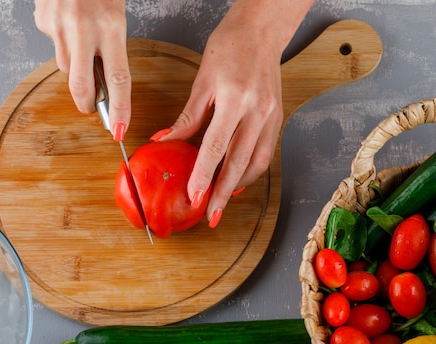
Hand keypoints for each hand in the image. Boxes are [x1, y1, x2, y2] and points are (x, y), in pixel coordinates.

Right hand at [34, 0, 131, 139]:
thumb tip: (105, 81)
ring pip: (64, 66)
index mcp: (111, 25)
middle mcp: (83, 27)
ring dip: (74, 63)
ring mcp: (58, 24)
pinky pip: (53, 43)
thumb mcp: (116, 12)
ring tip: (82, 37)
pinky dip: (61, 39)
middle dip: (87, 103)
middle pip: (81, 85)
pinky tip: (67, 19)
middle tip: (92, 106)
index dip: (120, 109)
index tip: (120, 130)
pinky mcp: (42, 20)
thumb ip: (111, 45)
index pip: (118, 78)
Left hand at [151, 0, 312, 226]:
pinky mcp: (277, 117)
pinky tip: (238, 180)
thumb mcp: (202, 81)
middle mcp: (256, 111)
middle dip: (223, 193)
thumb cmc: (229, 47)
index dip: (203, 176)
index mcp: (234, 99)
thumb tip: (166, 141)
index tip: (194, 196)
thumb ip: (187, 118)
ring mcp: (271, 115)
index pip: (215, 148)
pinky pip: (265, 151)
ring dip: (239, 187)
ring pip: (256, 162)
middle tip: (212, 215)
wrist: (262, 29)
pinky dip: (251, 170)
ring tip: (223, 202)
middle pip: (238, 163)